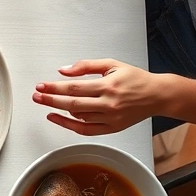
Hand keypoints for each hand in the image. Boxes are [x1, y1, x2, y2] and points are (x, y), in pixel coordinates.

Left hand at [33, 59, 169, 134]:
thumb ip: (85, 66)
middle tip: (36, 96)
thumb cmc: (135, 79)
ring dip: (59, 111)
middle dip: (51, 100)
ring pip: (78, 117)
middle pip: (73, 104)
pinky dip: (70, 125)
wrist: (158, 95)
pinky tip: (58, 118)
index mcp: (108, 86)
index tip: (41, 86)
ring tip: (46, 104)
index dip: (54, 88)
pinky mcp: (113, 128)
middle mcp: (109, 103)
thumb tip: (63, 70)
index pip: (74, 87)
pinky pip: (86, 130)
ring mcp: (111, 118)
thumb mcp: (111, 64)